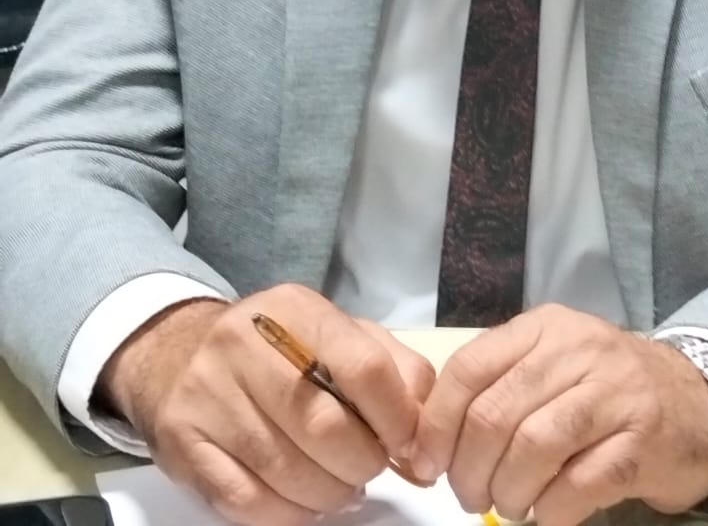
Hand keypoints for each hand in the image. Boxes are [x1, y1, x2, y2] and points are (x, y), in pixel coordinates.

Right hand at [97, 283, 434, 524]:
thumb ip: (394, 371)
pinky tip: (300, 502)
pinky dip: (287, 514)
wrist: (177, 352)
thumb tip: (423, 438)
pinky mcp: (183, 443)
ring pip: (287, 472)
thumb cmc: (277, 350)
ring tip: (339, 486)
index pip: (364, 368)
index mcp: (295, 309)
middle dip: (362, 464)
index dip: (397, 419)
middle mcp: (245, 344)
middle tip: (368, 468)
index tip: (407, 445)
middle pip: (326, 427)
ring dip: (328, 495)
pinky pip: (246, 502)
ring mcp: (209, 394)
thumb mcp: (337, 334)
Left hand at [410, 304, 707, 523]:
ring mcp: (614, 393)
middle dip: (469, 468)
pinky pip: (578, 484)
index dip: (438, 423)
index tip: (427, 462)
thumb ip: (499, 382)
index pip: (469, 368)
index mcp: (544, 327)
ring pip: (534, 447)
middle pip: (496, 414)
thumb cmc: (605, 386)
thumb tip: (430, 438)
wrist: (694, 399)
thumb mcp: (552, 361)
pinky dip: (550, 510)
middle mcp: (578, 350)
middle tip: (469, 495)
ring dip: (508, 492)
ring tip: (509, 505)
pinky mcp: (642, 440)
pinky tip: (545, 514)